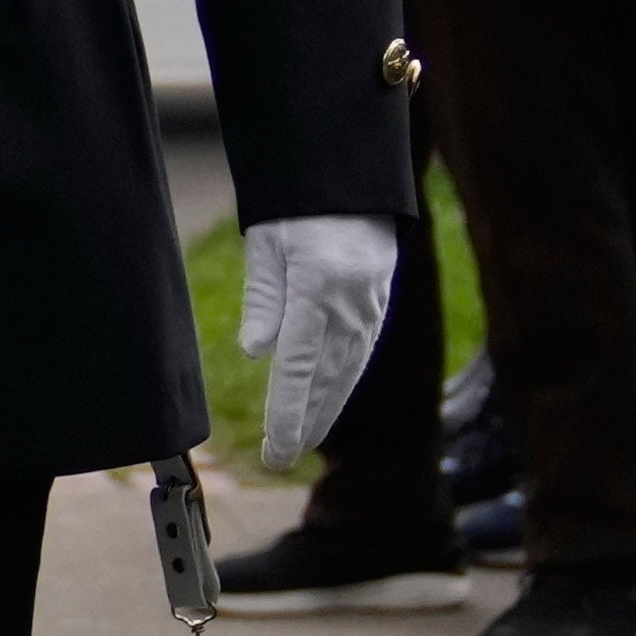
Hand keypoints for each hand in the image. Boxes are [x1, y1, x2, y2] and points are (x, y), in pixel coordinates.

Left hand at [234, 211, 400, 465]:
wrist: (353, 175)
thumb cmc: (298, 203)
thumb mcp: (267, 241)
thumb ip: (264, 298)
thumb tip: (257, 353)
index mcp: (319, 290)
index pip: (299, 370)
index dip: (288, 416)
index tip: (277, 450)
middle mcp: (351, 305)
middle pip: (326, 380)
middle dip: (304, 425)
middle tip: (280, 460)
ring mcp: (370, 305)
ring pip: (346, 372)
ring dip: (326, 410)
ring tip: (304, 442)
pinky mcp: (378, 302)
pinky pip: (359, 353)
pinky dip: (342, 383)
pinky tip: (329, 402)